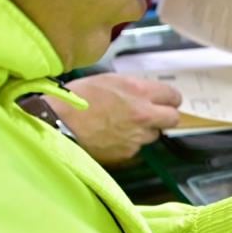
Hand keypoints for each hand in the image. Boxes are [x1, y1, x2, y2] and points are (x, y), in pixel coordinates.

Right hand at [48, 74, 181, 165]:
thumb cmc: (77, 97)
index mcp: (139, 91)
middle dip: (165, 116)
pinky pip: (137, 148)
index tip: (164, 100)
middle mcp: (144, 114)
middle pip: (173, 118)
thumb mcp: (109, 80)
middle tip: (154, 114)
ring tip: (125, 126)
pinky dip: (130, 143)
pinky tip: (113, 137)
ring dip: (145, 130)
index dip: (169, 99)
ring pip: (155, 134)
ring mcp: (137, 136)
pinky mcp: (127, 153)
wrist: (58, 122)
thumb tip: (145, 93)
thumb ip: (133, 87)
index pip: (173, 96)